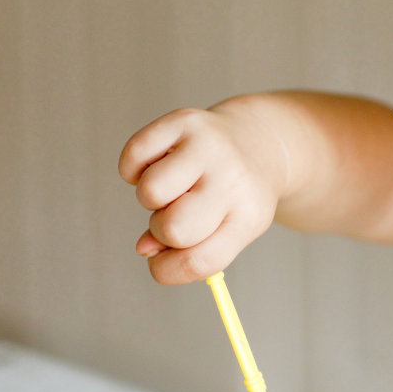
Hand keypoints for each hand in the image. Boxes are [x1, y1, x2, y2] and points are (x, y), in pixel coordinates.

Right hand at [117, 101, 291, 284]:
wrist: (259, 140)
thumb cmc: (236, 194)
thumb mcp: (230, 227)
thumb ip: (190, 249)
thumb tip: (145, 249)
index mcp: (248, 216)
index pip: (200, 261)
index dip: (168, 271)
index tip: (161, 263)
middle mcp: (232, 180)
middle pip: (174, 228)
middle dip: (163, 230)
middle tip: (177, 213)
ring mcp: (209, 147)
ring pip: (150, 191)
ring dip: (150, 198)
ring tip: (172, 187)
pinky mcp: (185, 120)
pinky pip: (134, 155)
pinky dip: (134, 168)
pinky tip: (159, 165)